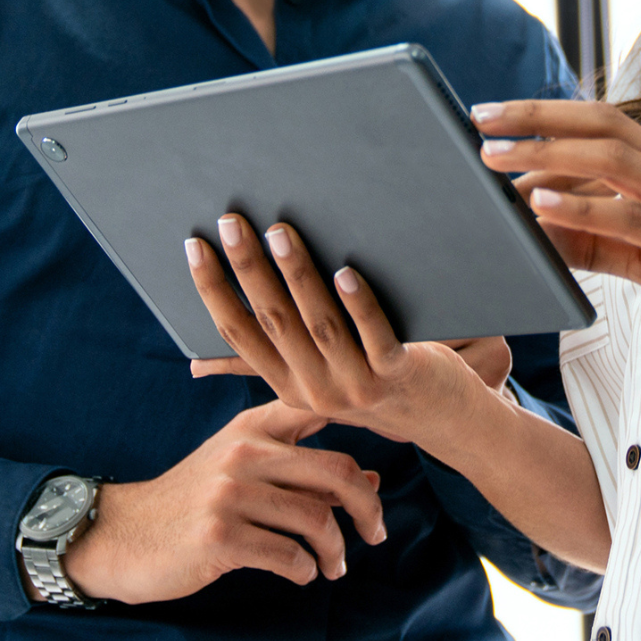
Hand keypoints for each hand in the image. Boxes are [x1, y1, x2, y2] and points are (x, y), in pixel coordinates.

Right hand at [59, 400, 385, 602]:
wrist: (123, 534)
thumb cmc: (193, 500)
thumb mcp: (243, 468)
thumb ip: (302, 468)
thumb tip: (372, 481)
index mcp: (252, 425)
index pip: (319, 411)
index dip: (364, 422)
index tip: (391, 446)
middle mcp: (245, 451)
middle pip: (335, 469)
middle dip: (368, 506)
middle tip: (377, 532)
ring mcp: (231, 493)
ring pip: (316, 518)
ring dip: (336, 549)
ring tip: (335, 566)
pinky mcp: (220, 537)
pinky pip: (286, 554)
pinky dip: (304, 569)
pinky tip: (302, 573)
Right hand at [185, 217, 498, 452]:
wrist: (444, 419)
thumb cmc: (373, 383)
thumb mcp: (313, 380)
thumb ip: (272, 360)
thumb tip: (198, 362)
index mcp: (288, 385)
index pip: (239, 333)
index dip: (214, 290)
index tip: (195, 245)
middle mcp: (316, 390)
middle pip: (273, 321)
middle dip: (249, 267)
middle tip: (233, 220)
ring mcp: (357, 384)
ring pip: (319, 324)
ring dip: (298, 275)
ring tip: (282, 231)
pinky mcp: (398, 375)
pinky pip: (375, 337)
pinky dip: (359, 304)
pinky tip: (346, 271)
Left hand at [471, 99, 640, 366]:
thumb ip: (600, 241)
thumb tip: (538, 229)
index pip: (602, 125)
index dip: (548, 115)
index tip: (496, 116)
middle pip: (600, 124)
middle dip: (536, 117)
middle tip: (479, 118)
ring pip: (610, 159)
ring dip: (546, 154)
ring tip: (495, 158)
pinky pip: (633, 215)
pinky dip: (582, 207)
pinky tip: (541, 206)